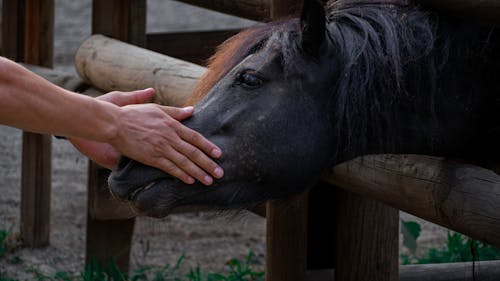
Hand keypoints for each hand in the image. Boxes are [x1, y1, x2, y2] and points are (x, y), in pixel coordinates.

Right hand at [70, 88, 223, 185]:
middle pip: (193, 152)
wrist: (115, 123)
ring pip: (184, 162)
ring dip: (198, 172)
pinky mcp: (151, 158)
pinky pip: (169, 168)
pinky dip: (181, 174)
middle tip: (220, 173)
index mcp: (172, 124)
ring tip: (209, 180)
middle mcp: (169, 137)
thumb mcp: (157, 109)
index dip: (208, 146)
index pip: (195, 137)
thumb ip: (176, 112)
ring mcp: (160, 148)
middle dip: (208, 164)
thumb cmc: (134, 114)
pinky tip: (190, 180)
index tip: (219, 154)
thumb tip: (192, 110)